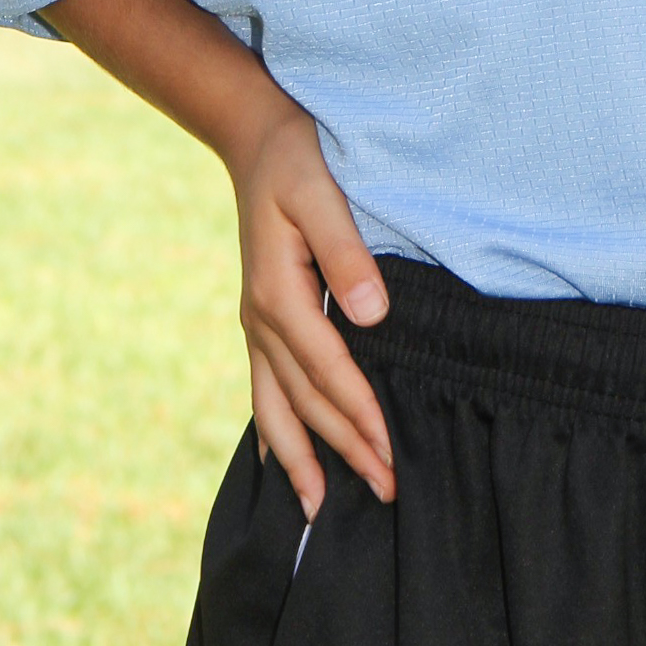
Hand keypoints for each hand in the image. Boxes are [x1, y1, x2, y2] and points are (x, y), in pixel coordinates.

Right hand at [42, 0, 396, 521]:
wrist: (256, 136)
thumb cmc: (297, 159)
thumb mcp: (322, 193)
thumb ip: (346, 253)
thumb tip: (373, 315)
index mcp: (277, 294)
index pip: (328, 371)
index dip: (360, 416)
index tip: (390, 453)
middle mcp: (260, 318)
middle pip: (305, 400)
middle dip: (343, 450)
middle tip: (383, 494)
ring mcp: (255, 321)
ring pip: (275, 404)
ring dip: (300, 457)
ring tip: (318, 510)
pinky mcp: (261, 316)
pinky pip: (263, 386)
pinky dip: (273, 428)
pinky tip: (279, 459)